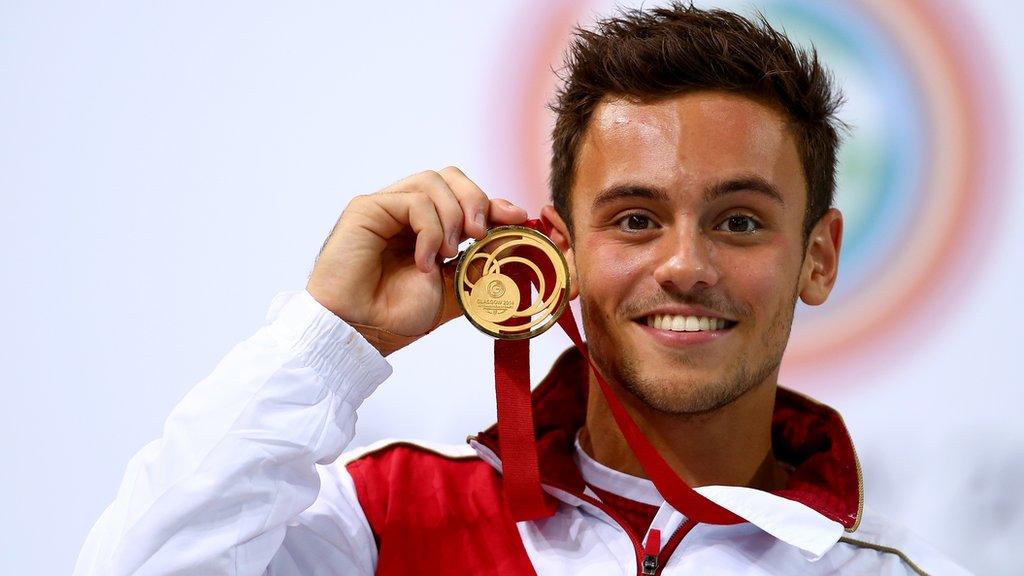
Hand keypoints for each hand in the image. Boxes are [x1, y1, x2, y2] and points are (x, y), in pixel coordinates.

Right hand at [306, 167, 527, 354]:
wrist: (360, 331)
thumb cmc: (396, 315)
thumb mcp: (454, 290)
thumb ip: (482, 265)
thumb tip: (513, 239)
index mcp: (427, 228)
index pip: (463, 197)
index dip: (492, 202)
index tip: (516, 217)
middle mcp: (406, 213)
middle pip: (450, 176)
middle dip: (476, 199)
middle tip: (480, 234)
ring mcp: (387, 208)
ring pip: (433, 181)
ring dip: (452, 216)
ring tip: (450, 253)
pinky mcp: (368, 208)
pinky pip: (413, 200)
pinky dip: (429, 230)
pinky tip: (424, 261)